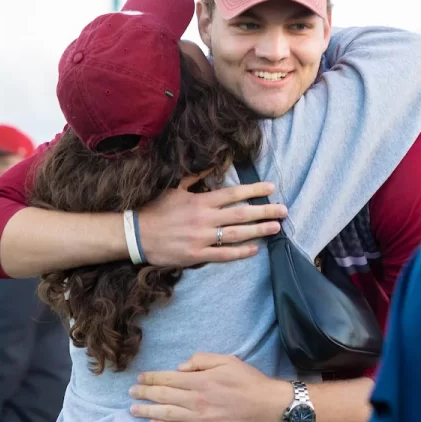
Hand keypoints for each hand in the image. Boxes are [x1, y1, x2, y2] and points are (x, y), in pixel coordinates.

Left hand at [129, 353, 291, 421]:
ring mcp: (199, 419)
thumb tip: (180, 367)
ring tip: (133, 409)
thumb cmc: (249, 382)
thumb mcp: (228, 360)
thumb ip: (202, 360)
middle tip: (131, 392)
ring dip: (147, 410)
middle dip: (144, 393)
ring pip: (166, 414)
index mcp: (201, 380)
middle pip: (163, 396)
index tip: (140, 377)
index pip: (168, 378)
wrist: (267, 407)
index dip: (152, 377)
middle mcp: (196, 400)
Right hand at [137, 176, 286, 266]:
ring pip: (236, 234)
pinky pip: (223, 254)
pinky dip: (240, 252)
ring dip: (259, 231)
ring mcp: (201, 238)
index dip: (254, 191)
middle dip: (265, 211)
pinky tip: (254, 250)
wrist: (135, 234)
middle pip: (241, 214)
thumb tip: (214, 166)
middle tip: (284, 210)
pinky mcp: (196, 255)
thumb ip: (196, 179)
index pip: (234, 194)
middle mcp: (204, 218)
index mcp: (200, 201)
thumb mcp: (175, 189)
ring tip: (276, 228)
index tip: (271, 188)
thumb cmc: (155, 209)